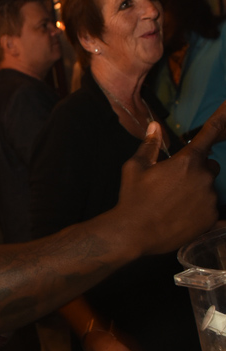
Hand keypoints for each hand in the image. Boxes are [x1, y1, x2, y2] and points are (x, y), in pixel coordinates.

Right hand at [115, 108, 225, 256]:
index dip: (222, 117)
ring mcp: (209, 198)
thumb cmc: (133, 199)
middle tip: (175, 185)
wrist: (133, 233)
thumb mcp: (135, 168)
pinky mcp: (210, 218)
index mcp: (187, 161)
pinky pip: (211, 209)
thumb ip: (150, 145)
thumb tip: (155, 127)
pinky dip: (200, 212)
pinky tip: (181, 217)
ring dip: (198, 192)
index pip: (210, 132)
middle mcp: (203, 177)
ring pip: (209, 189)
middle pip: (209, 166)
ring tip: (175, 205)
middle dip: (197, 172)